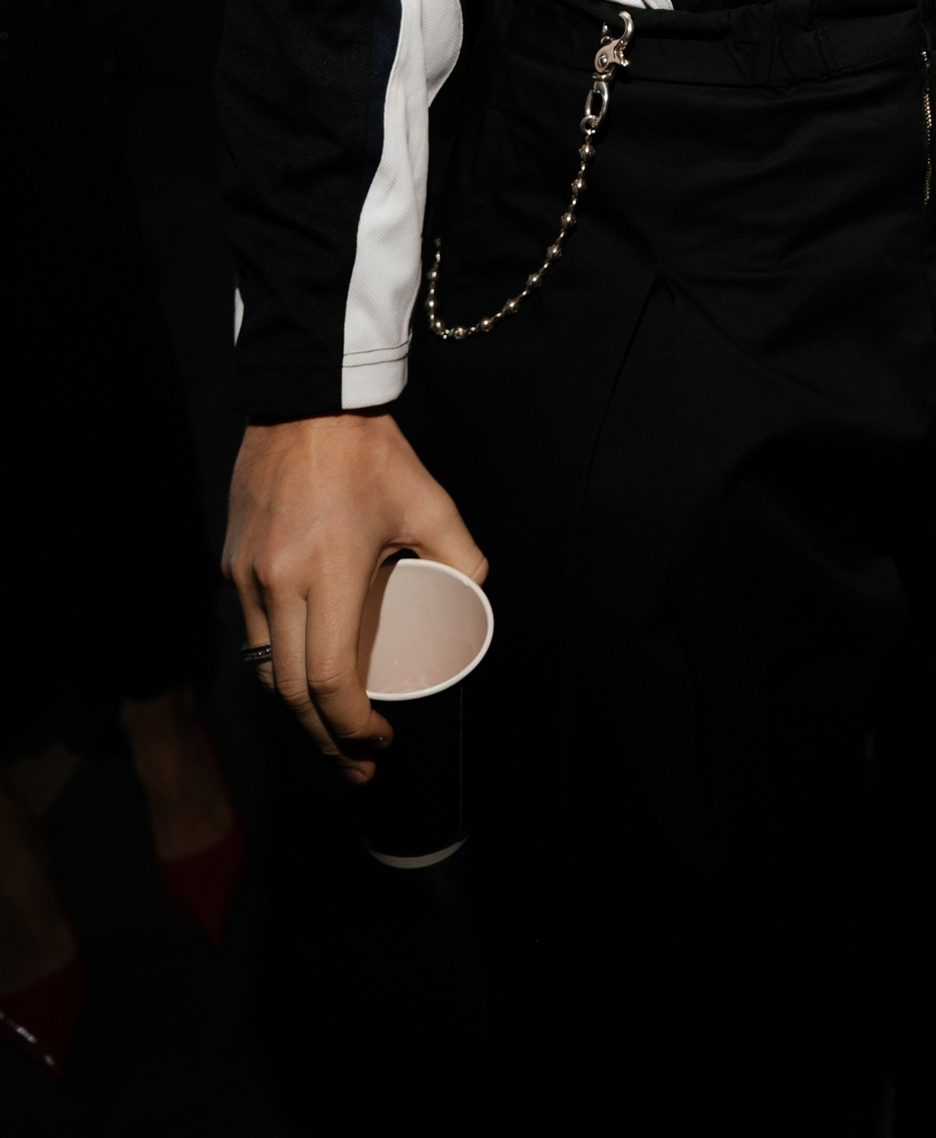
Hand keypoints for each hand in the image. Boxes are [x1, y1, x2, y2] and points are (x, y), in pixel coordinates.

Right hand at [223, 414, 486, 781]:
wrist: (307, 398)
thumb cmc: (372, 452)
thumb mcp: (430, 503)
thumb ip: (462, 557)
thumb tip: (474, 606)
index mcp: (326, 574)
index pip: (330, 682)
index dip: (354, 727)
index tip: (382, 742)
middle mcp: (276, 584)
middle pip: (290, 695)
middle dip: (325, 743)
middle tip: (358, 767)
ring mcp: (245, 577)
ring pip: (265, 671)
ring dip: (297, 713)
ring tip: (332, 737)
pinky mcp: (231, 564)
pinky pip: (252, 633)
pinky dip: (279, 668)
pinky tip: (304, 678)